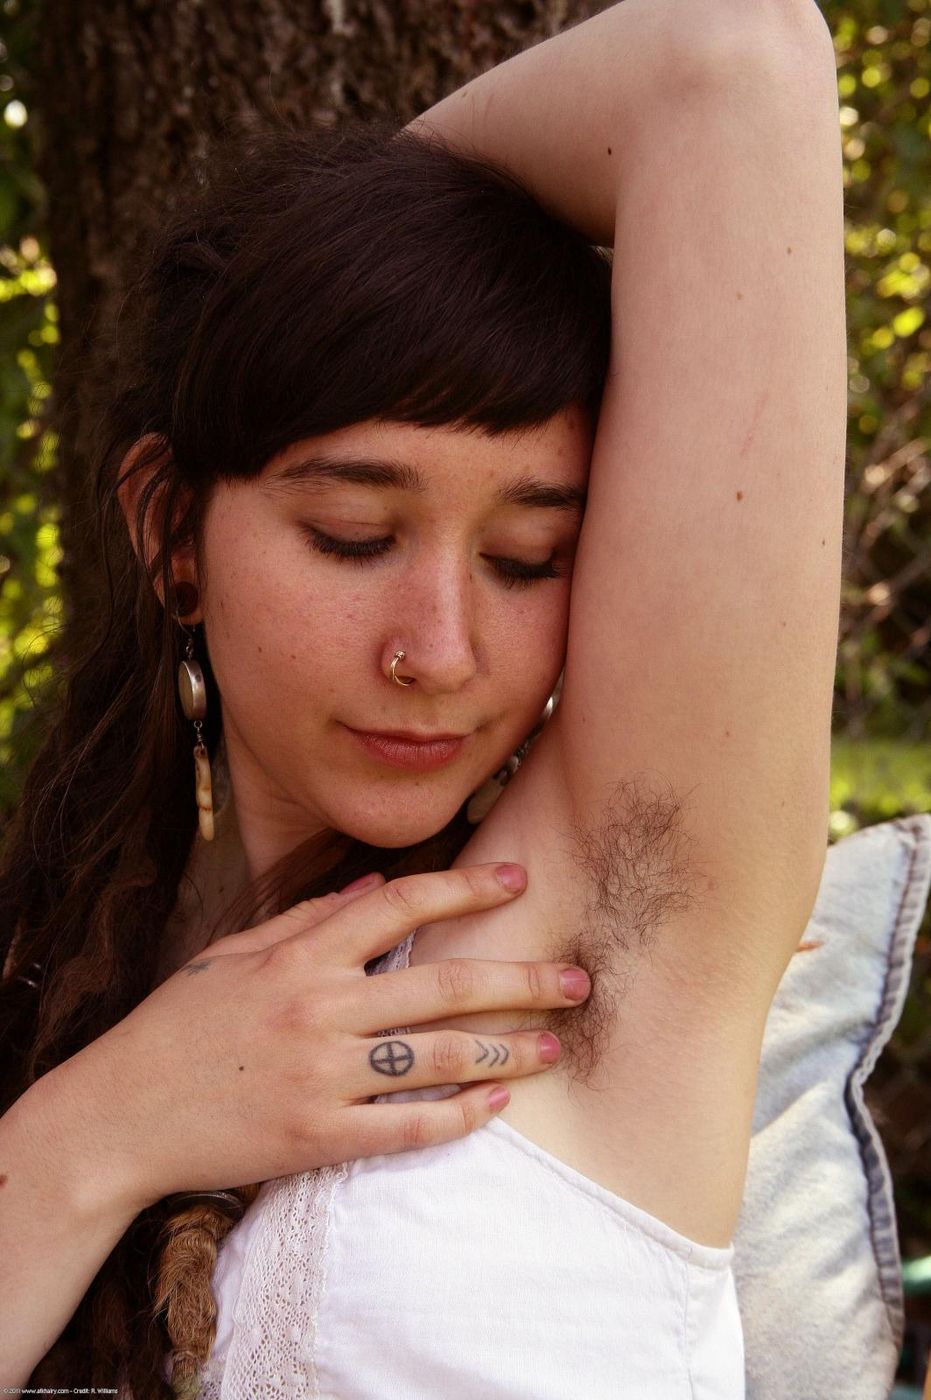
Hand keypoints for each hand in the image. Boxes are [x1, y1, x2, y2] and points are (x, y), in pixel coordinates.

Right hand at [48, 862, 590, 1213]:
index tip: (519, 883)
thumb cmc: (176, 1026)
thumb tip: (377, 888)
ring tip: (555, 1045)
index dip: (466, 890)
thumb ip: (306, 918)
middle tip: (578, 979)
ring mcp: (321, 1076)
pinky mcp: (317, 1137)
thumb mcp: (232, 954)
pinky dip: (457, 1117)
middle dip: (520, 980)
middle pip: (442, 984)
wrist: (119, 1115)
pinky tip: (496, 1105)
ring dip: (506, 1050)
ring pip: (438, 1058)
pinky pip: (406, 1127)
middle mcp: (319, 1008)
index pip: (400, 906)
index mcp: (299, 955)